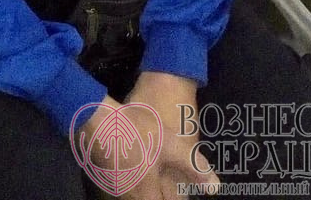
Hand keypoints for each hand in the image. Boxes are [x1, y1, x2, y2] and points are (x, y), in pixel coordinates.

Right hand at [76, 77, 218, 198]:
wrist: (96, 119)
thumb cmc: (136, 133)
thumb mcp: (169, 145)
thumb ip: (193, 167)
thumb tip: (215, 189)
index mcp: (146, 195)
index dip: (174, 198)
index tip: (177, 192)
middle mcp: (128, 196)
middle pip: (147, 199)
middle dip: (158, 192)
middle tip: (169, 185)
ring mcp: (113, 186)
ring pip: (133, 195)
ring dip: (146, 189)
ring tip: (152, 176)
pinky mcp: (103, 174)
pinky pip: (123, 186)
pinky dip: (132, 182)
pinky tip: (135, 165)